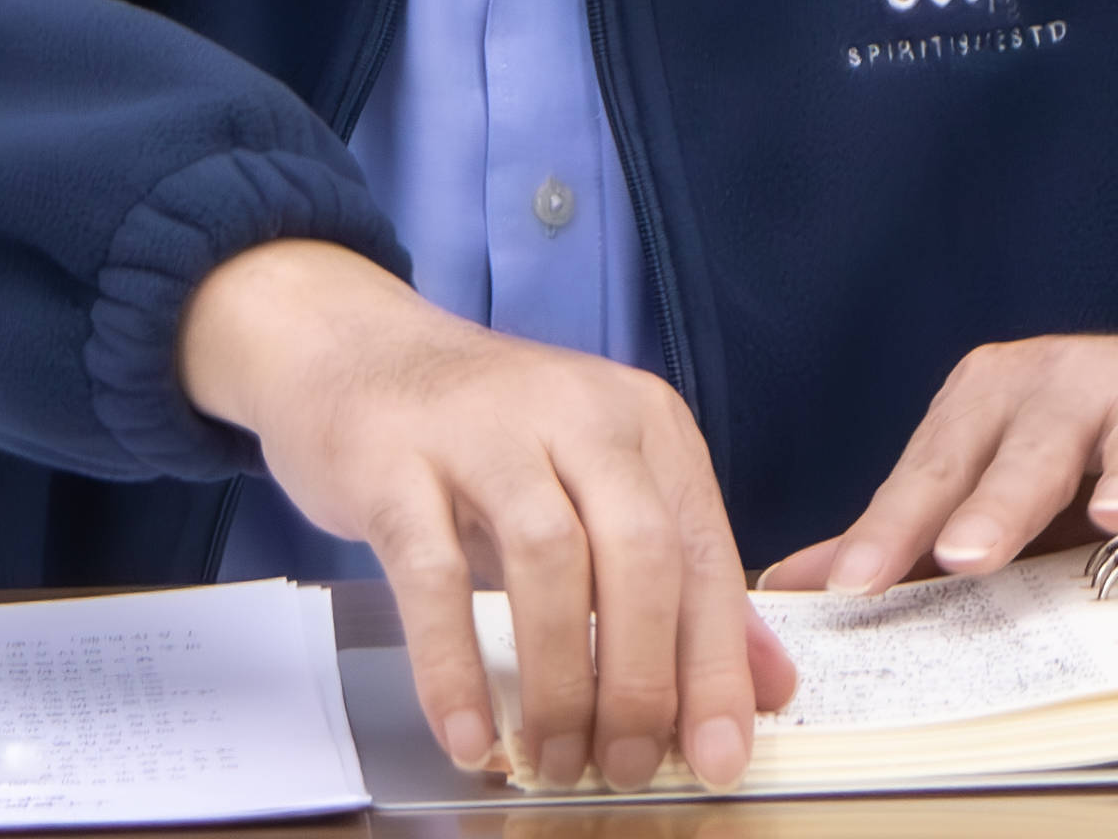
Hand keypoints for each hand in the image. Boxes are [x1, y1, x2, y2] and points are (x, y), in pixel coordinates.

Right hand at [176, 240, 799, 789]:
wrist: (354, 351)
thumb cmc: (487, 438)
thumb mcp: (593, 490)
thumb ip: (680, 583)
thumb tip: (764, 687)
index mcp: (644, 422)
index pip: (703, 553)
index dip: (717, 667)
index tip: (717, 758)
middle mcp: (576, 411)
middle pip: (640, 555)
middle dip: (641, 681)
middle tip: (624, 766)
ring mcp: (483, 430)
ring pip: (549, 561)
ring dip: (558, 681)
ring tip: (553, 759)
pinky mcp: (396, 460)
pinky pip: (433, 577)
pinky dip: (455, 668)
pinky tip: (469, 736)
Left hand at [761, 315, 1117, 594]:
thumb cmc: (1092, 447)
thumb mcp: (998, 471)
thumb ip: (909, 527)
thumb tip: (796, 582)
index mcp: (998, 396)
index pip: (936, 466)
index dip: (893, 527)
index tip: (852, 587)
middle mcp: (1071, 386)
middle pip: (1029, 446)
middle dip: (998, 501)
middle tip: (964, 554)